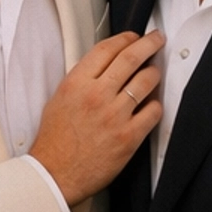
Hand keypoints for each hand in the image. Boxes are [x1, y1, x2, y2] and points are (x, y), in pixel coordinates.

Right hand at [30, 31, 162, 206]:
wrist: (54, 174)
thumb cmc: (55, 141)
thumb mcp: (59, 99)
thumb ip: (82, 80)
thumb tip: (104, 66)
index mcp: (77, 83)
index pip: (107, 48)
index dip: (126, 38)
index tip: (134, 36)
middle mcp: (97, 95)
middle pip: (131, 58)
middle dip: (149, 44)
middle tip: (157, 39)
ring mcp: (115, 116)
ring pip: (146, 81)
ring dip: (154, 73)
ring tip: (154, 72)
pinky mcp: (129, 137)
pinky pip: (153, 112)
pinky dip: (156, 104)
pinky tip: (152, 104)